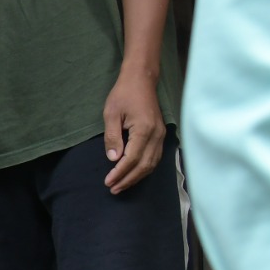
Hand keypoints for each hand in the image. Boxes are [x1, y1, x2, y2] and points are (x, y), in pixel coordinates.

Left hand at [101, 70, 166, 193]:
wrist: (141, 80)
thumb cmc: (123, 94)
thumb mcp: (111, 113)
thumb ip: (112, 137)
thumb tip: (113, 159)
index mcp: (145, 129)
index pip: (132, 158)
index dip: (120, 173)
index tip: (108, 182)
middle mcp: (157, 135)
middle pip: (144, 165)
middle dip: (128, 179)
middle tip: (113, 189)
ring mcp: (161, 135)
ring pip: (152, 164)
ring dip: (137, 177)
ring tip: (121, 185)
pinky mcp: (161, 135)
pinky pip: (155, 157)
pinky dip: (145, 169)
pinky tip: (134, 174)